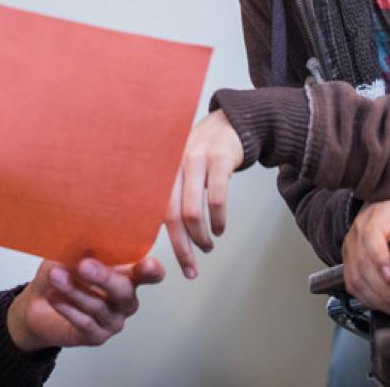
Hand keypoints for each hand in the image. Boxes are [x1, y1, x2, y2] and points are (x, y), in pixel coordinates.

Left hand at [7, 256, 164, 350]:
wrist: (39, 303)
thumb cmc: (63, 271)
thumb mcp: (71, 253)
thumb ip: (84, 248)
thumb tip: (86, 237)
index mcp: (127, 273)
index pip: (149, 274)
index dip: (151, 271)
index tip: (147, 265)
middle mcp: (125, 298)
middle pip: (123, 290)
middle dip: (104, 277)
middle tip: (83, 265)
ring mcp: (113, 319)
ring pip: (98, 306)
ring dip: (75, 289)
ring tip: (56, 276)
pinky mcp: (97, 336)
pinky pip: (84, 322)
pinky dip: (67, 307)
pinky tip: (54, 296)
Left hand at [163, 109, 243, 277]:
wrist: (233, 121)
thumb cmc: (205, 150)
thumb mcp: (183, 165)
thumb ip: (173, 190)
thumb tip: (161, 227)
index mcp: (164, 168)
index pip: (156, 210)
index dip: (162, 240)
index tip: (174, 261)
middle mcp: (175, 163)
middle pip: (171, 215)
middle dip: (182, 248)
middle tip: (191, 268)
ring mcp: (197, 159)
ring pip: (192, 211)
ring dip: (200, 237)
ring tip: (207, 246)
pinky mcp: (219, 159)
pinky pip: (217, 198)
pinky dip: (219, 220)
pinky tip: (220, 228)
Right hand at [341, 199, 389, 319]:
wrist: (384, 208)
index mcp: (376, 218)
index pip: (371, 237)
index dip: (380, 258)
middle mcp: (357, 233)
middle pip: (363, 264)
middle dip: (383, 290)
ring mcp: (350, 249)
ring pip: (356, 278)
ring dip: (377, 300)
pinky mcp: (349, 263)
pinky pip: (353, 285)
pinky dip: (368, 300)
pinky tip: (386, 308)